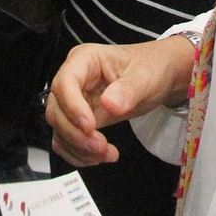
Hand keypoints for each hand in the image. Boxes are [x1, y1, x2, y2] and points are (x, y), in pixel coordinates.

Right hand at [47, 37, 196, 166]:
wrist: (158, 77)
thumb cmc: (150, 67)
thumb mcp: (145, 76)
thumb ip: (128, 89)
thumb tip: (109, 104)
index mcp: (85, 60)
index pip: (65, 82)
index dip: (72, 106)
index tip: (90, 126)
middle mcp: (74, 79)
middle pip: (57, 109)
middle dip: (75, 133)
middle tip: (100, 147)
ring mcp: (74, 100)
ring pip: (59, 127)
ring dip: (78, 147)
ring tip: (106, 154)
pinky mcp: (79, 118)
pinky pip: (66, 139)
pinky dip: (78, 152)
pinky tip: (98, 156)